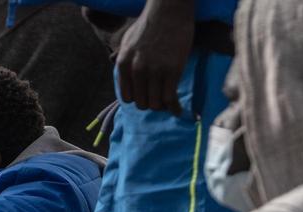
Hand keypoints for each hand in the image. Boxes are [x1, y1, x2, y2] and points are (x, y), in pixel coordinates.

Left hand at [115, 0, 195, 114]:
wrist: (169, 11)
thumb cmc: (150, 25)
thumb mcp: (127, 43)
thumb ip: (124, 62)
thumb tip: (126, 81)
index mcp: (124, 64)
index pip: (127, 97)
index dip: (138, 99)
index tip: (146, 97)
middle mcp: (137, 70)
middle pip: (141, 103)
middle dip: (150, 103)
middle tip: (159, 99)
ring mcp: (155, 71)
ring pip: (155, 104)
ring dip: (162, 106)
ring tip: (168, 103)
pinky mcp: (172, 71)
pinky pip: (170, 99)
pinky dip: (174, 108)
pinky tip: (178, 110)